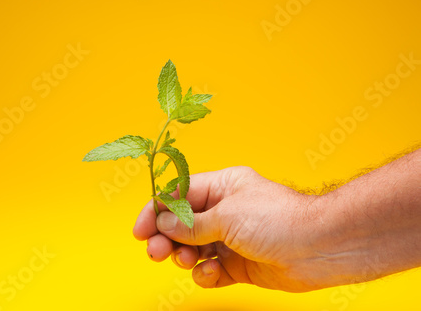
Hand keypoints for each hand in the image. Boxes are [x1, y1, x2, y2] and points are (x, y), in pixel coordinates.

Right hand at [133, 166, 324, 291]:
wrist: (320, 248)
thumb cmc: (280, 220)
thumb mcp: (228, 216)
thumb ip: (191, 223)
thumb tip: (164, 223)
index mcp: (222, 187)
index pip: (179, 195)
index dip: (156, 211)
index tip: (140, 230)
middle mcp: (224, 212)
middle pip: (181, 224)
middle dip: (165, 237)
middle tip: (154, 251)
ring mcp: (231, 239)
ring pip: (192, 249)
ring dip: (184, 256)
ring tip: (186, 261)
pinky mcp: (239, 264)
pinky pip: (210, 270)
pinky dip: (205, 273)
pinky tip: (211, 272)